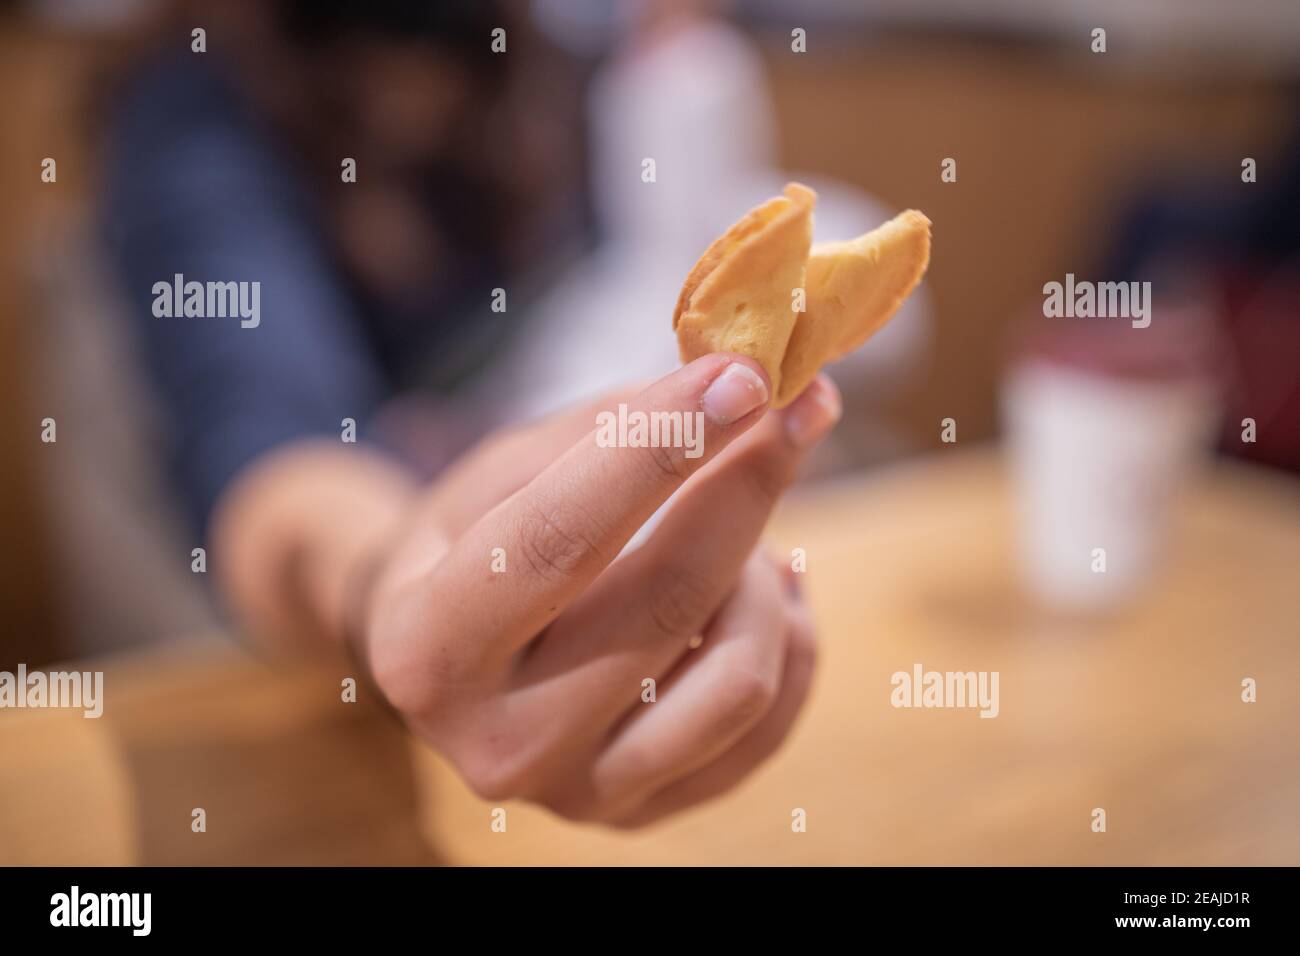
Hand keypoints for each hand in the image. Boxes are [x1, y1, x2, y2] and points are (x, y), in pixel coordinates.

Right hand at [357, 355, 840, 825]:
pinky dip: (789, 635)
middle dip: (747, 484)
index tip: (743, 375)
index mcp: (429, 649)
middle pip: (666, 603)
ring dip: (763, 571)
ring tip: (744, 527)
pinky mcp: (646, 812)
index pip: (560, 539)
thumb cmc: (472, 546)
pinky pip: (769, 721)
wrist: (449, 660)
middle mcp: (499, 745)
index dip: (660, 448)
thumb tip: (742, 384)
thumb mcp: (502, 472)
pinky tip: (767, 583)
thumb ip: (611, 430)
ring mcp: (579, 793)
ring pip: (738, 674)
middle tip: (794, 409)